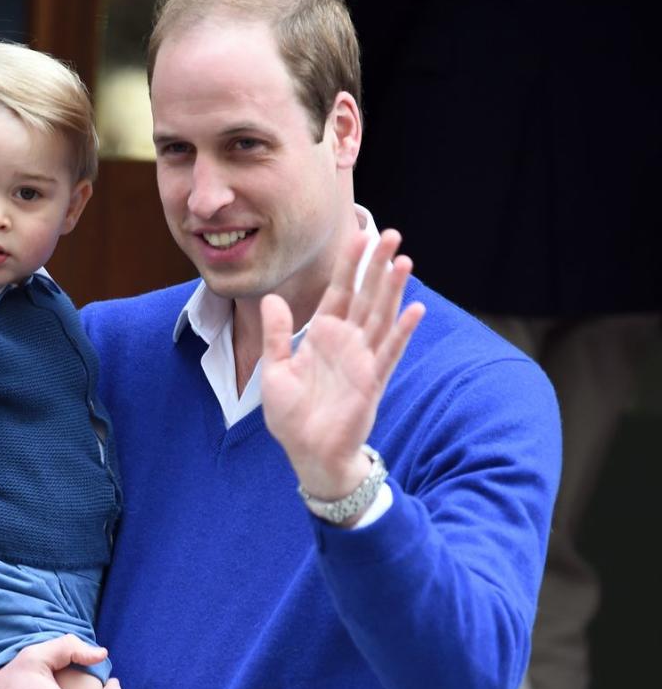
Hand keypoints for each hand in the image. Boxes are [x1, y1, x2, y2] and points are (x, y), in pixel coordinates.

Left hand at [260, 228, 424, 499]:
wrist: (308, 453)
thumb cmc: (292, 417)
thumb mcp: (275, 371)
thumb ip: (277, 335)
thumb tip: (273, 299)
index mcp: (322, 337)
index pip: (339, 293)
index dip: (348, 266)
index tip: (357, 236)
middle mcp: (346, 343)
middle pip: (365, 297)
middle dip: (377, 266)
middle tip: (392, 234)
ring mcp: (362, 360)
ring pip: (381, 317)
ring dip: (393, 290)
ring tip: (405, 260)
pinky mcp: (372, 381)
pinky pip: (389, 352)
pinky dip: (401, 332)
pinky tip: (415, 309)